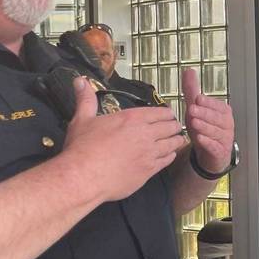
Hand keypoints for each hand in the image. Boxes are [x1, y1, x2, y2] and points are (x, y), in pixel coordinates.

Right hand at [63, 76, 185, 201]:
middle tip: (174, 128)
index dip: (166, 113)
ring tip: (177, 140)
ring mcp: (149, 153)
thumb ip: (86, 99)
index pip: (161, 112)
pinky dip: (170, 156)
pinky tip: (169, 156)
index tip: (167, 115)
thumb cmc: (82, 148)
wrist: (83, 177)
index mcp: (133, 118)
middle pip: (171, 127)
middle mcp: (145, 134)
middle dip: (173, 126)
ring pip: (173, 144)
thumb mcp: (82, 120)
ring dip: (176, 141)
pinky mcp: (149, 170)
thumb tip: (80, 80)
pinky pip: (167, 160)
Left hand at [182, 68, 234, 174]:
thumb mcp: (196, 108)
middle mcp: (226, 124)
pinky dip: (208, 143)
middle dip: (205, 113)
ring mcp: (224, 138)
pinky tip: (200, 139)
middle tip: (192, 109)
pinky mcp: (219, 152)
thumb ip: (192, 90)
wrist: (210, 153)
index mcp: (223, 112)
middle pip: (217, 118)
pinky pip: (215, 146)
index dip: (208, 102)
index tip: (198, 98)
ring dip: (205, 127)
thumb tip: (189, 70)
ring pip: (216, 132)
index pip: (217, 106)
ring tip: (194, 123)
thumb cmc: (204, 128)